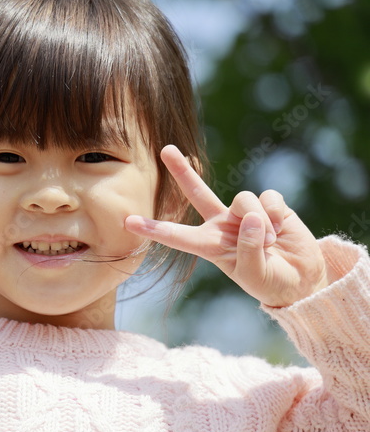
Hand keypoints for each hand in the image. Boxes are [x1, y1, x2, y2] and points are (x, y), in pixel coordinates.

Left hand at [124, 145, 327, 307]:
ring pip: (243, 199)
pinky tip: (282, 228)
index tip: (128, 222)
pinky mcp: (269, 205)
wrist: (302, 278)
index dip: (154, 229)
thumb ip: (248, 248)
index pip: (177, 236)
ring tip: (270, 242)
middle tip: (165, 149)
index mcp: (210, 246)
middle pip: (197, 192)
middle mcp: (222, 224)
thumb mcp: (255, 274)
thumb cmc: (270, 281)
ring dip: (259, 221)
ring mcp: (244, 212)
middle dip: (182, 171)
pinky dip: (276, 214)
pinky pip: (268, 198)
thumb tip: (248, 216)